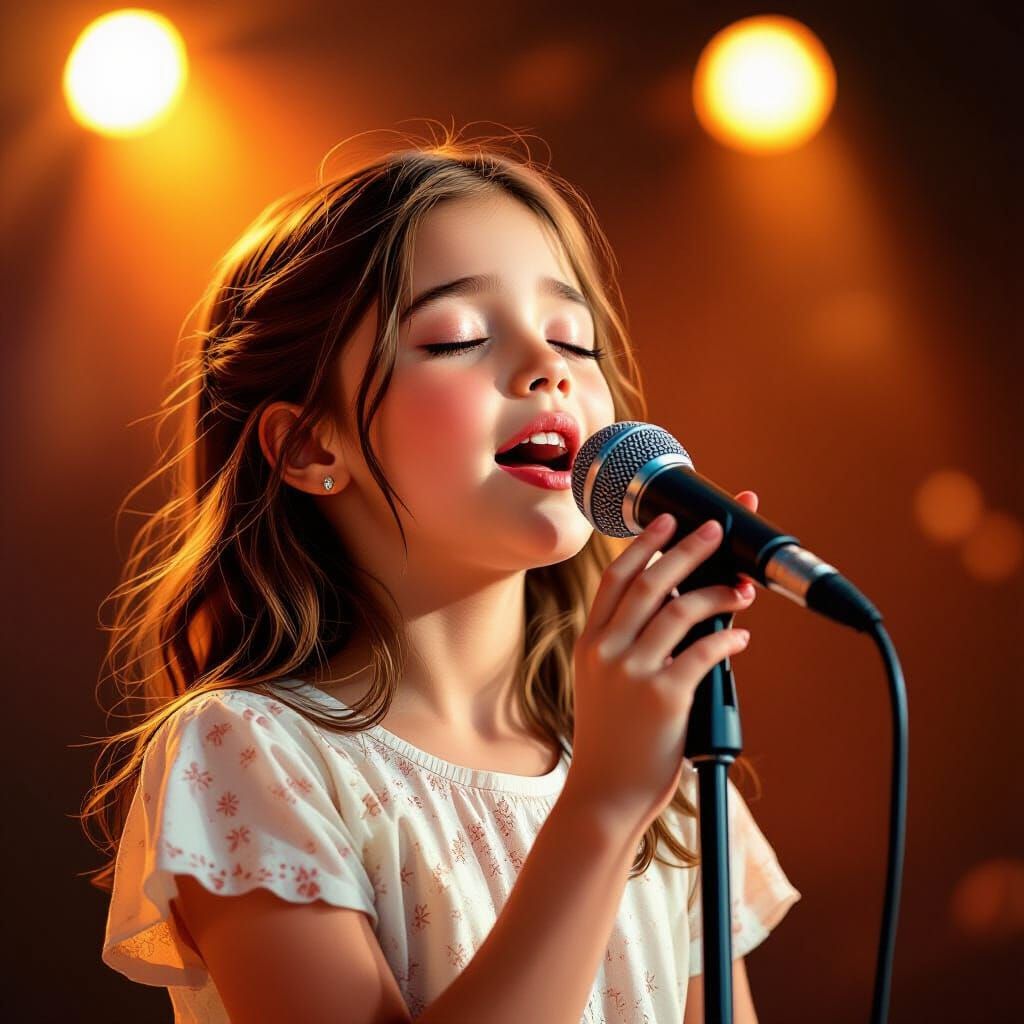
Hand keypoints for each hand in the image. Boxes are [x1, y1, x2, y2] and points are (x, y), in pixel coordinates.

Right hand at [565, 490, 759, 838]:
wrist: (604, 794)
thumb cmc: (611, 740)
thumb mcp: (604, 684)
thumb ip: (628, 646)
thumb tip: (683, 611)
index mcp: (591, 643)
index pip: (616, 578)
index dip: (644, 545)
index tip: (666, 521)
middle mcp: (607, 650)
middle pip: (651, 582)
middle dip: (686, 548)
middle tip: (714, 528)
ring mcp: (633, 672)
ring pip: (681, 609)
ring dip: (718, 591)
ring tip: (742, 586)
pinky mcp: (663, 696)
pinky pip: (703, 652)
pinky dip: (727, 639)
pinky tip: (740, 638)